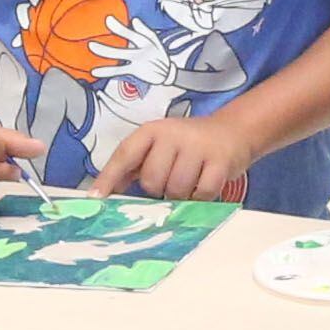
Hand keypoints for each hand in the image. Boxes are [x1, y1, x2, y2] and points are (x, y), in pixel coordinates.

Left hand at [92, 109, 261, 203]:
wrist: (233, 131)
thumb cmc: (188, 145)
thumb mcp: (159, 147)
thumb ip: (133, 167)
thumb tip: (103, 193)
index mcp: (152, 130)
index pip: (125, 154)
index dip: (108, 177)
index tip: (95, 199)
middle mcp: (173, 135)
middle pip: (152, 180)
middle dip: (159, 188)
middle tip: (172, 178)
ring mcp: (198, 147)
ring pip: (176, 190)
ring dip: (181, 194)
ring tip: (189, 180)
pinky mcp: (220, 162)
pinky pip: (201, 194)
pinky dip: (201, 197)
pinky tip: (204, 183)